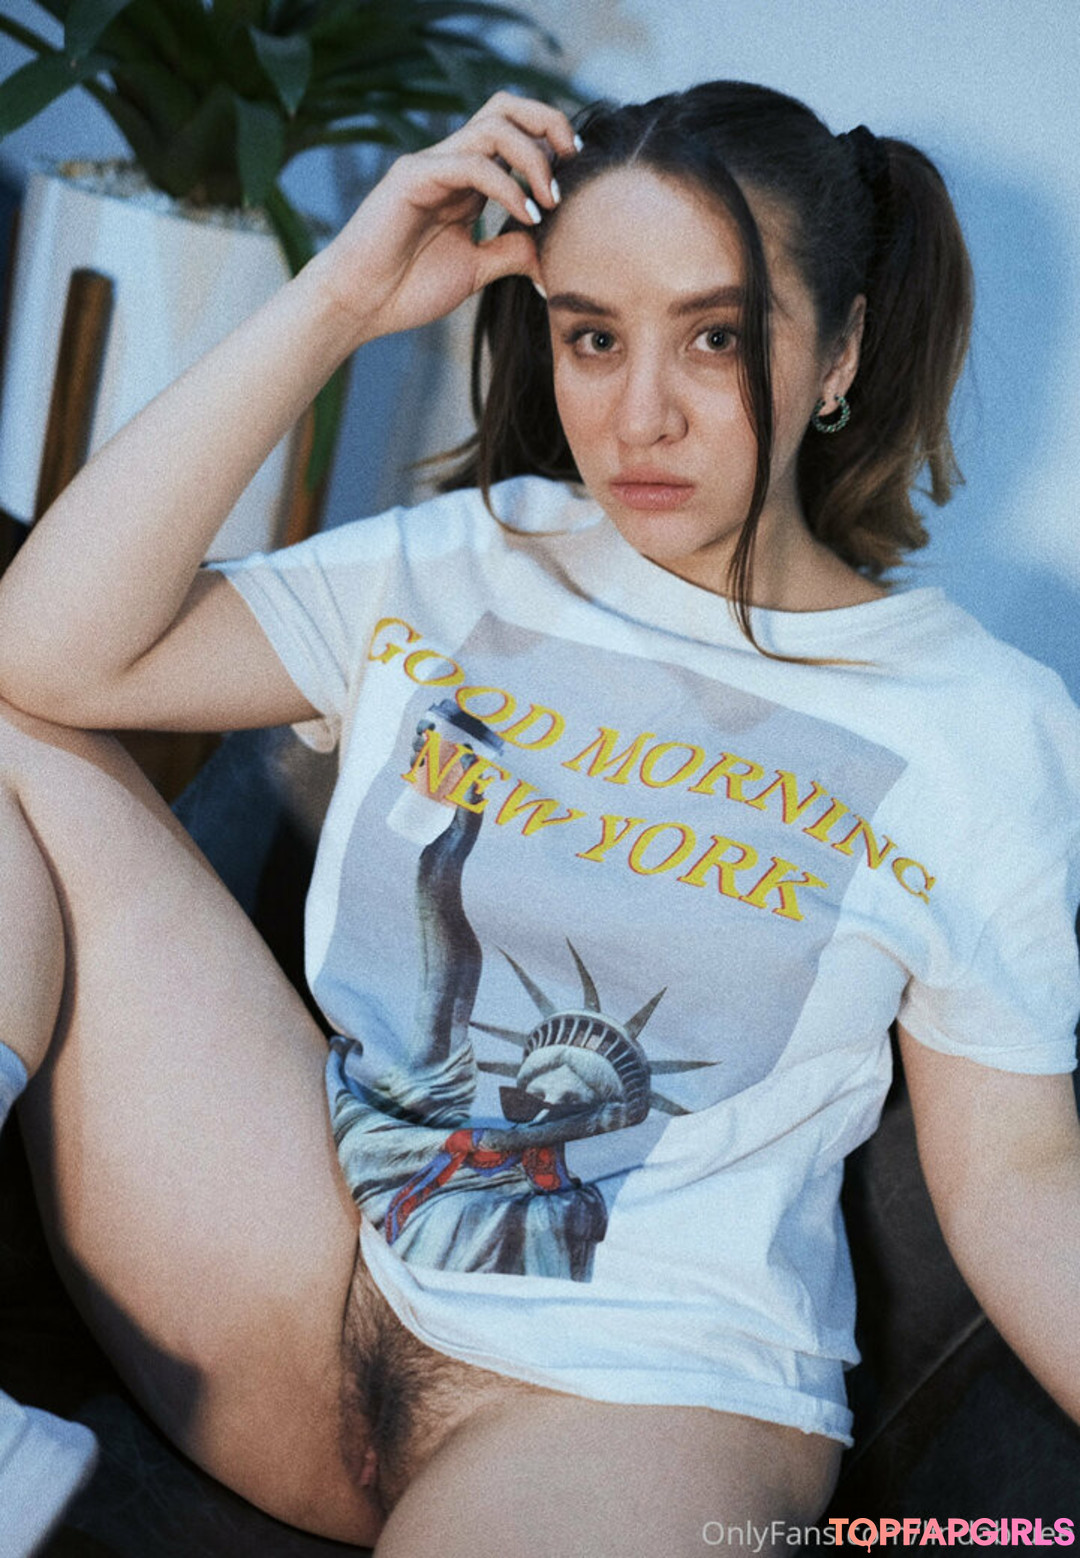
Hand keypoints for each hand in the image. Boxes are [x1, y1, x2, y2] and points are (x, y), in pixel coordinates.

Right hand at [311, 92, 577, 343]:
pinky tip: (525, 215)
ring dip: (533, 158)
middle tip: (572, 162)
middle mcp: (451, 163)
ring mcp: (431, 165)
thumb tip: (553, 250)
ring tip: (550, 201)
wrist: (360, 306)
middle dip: (548, 124)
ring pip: (493, 127)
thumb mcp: (475, 270)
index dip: (551, 144)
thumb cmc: (407, 289)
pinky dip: (507, 185)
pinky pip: (471, 164)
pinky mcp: (413, 177)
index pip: (515, 133)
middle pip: (506, 108)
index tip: (577, 178)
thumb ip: (512, 252)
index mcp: (466, 181)